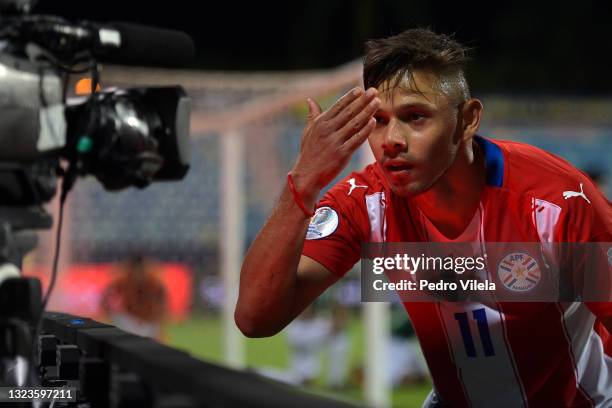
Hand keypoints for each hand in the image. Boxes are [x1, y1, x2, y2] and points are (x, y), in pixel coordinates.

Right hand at [291, 87, 379, 205]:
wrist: (307, 175)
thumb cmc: (309, 152)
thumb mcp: (308, 132)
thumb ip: (312, 115)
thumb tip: (309, 100)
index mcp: (320, 123)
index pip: (338, 106)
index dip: (350, 97)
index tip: (361, 90)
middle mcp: (328, 130)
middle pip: (349, 112)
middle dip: (363, 100)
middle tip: (374, 91)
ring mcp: (335, 142)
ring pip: (354, 123)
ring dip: (367, 112)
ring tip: (377, 102)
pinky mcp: (342, 154)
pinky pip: (356, 140)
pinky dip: (365, 130)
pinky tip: (373, 122)